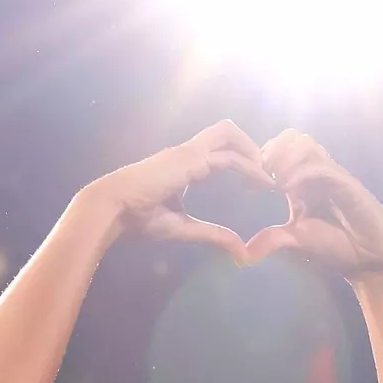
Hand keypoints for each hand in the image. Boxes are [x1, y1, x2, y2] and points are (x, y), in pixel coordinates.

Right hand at [90, 122, 270, 257]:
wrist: (115, 207)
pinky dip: (248, 164)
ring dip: (252, 148)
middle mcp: (188, 152)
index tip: (257, 182)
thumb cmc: (139, 217)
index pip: (218, 151)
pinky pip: (227, 156)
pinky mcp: (190, 158)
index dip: (240, 161)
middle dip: (250, 146)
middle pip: (226, 132)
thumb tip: (239, 250)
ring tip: (266, 172)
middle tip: (267, 172)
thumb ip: (212, 234)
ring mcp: (188, 151)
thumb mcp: (183, 227)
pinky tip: (260, 179)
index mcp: (184, 164)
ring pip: (228, 133)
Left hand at [241, 132, 382, 282]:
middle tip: (260, 176)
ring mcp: (332, 175)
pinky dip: (301, 173)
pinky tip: (288, 190)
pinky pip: (322, 166)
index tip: (248, 185)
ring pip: (305, 143)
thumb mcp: (297, 242)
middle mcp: (316, 173)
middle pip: (291, 137)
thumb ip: (274, 239)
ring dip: (284, 157)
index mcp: (302, 182)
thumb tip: (245, 252)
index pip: (279, 151)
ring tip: (274, 182)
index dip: (260, 160)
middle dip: (271, 150)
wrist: (370, 262)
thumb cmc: (338, 248)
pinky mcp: (347, 184)